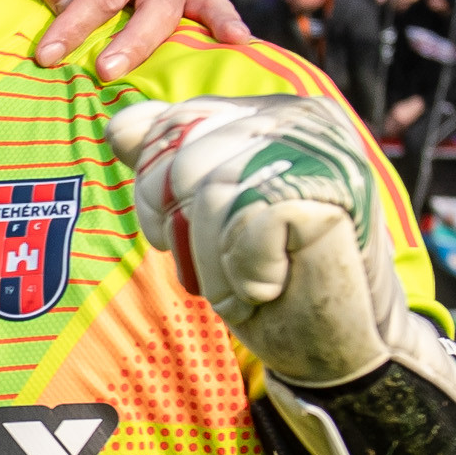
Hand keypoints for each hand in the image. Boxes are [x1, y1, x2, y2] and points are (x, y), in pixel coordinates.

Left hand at [16, 0, 249, 74]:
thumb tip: (70, 8)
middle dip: (132, 41)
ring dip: (203, 31)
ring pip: (188, 10)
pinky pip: (204, 11)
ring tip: (232, 43)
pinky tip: (241, 42)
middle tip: (105, 70)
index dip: (77, 24)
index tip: (48, 55)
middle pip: (155, 5)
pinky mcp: (179, 2)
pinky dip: (222, 24)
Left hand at [105, 92, 437, 389]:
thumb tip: (118, 127)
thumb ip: (165, 162)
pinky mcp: (336, 188)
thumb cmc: (268, 275)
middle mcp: (300, 116)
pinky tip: (273, 285)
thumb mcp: (204, 214)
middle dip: (184, 232)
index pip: (172, 123)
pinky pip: (246, 223)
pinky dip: (245, 273)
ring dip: (216, 263)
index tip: (181, 232)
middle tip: (225, 266)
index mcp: (267, 111)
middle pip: (183, 161)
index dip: (154, 188)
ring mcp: (324, 148)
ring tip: (252, 281)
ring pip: (211, 195)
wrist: (333, 343)